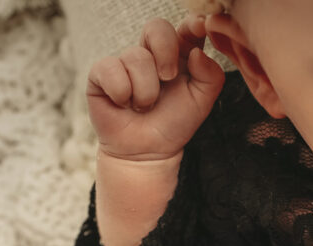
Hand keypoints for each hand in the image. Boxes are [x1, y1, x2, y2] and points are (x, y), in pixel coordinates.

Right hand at [87, 16, 224, 161]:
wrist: (147, 152)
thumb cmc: (173, 124)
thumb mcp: (201, 103)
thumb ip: (210, 77)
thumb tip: (198, 52)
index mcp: (179, 57)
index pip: (185, 30)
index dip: (191, 25)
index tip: (199, 27)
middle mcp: (152, 55)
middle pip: (157, 27)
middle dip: (165, 50)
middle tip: (168, 77)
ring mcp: (125, 62)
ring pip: (136, 57)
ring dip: (146, 91)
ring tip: (144, 107)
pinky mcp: (102, 73)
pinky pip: (111, 70)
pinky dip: (122, 93)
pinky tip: (123, 104)